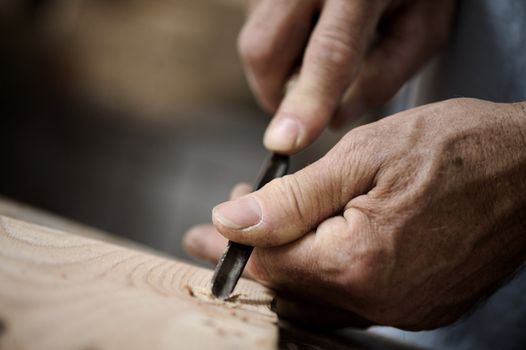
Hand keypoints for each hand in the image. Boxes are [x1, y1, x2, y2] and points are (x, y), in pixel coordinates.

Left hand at [184, 98, 525, 328]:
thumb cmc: (453, 148)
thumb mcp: (361, 157)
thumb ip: (292, 198)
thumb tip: (233, 221)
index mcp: (359, 264)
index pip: (270, 263)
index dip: (232, 243)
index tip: (204, 228)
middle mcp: (381, 301)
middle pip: (291, 286)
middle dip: (255, 253)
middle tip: (227, 227)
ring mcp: (404, 310)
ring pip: (320, 297)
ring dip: (287, 262)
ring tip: (267, 230)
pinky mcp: (421, 305)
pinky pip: (353, 300)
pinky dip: (325, 273)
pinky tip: (315, 245)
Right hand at [239, 0, 455, 153]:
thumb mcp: (422, 30)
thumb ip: (382, 79)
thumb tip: (332, 121)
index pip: (329, 53)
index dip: (307, 102)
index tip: (286, 142)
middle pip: (264, 49)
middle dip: (275, 93)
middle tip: (304, 106)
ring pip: (253, 41)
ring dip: (277, 71)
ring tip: (314, 60)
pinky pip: (256, 26)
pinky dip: (277, 48)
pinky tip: (307, 35)